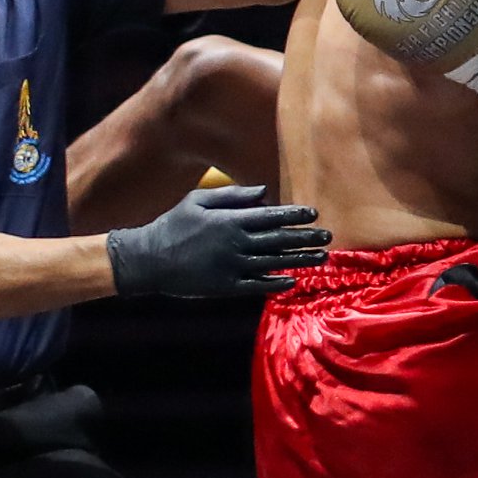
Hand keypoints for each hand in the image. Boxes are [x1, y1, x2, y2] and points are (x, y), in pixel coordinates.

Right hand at [106, 185, 329, 297]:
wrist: (149, 260)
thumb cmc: (173, 225)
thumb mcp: (198, 200)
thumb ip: (232, 195)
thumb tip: (263, 191)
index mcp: (230, 220)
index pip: (272, 216)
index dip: (295, 215)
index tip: (314, 214)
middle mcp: (236, 244)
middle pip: (279, 240)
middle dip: (306, 238)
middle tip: (327, 237)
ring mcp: (232, 267)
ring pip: (274, 263)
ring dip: (299, 260)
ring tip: (320, 258)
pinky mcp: (226, 287)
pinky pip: (257, 286)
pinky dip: (276, 283)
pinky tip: (292, 280)